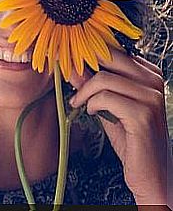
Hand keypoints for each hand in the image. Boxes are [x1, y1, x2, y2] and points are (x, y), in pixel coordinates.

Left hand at [68, 48, 172, 205]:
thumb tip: (72, 66)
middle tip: (68, 81)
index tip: (69, 65)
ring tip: (79, 104)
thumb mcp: (108, 105)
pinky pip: (105, 98)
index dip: (87, 56)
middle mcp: (154, 80)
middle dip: (82, 68)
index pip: (113, 51)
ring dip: (84, 92)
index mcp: (149, 73)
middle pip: (108, 58)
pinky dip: (92, 105)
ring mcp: (152, 97)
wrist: (151, 172)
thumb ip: (93, 86)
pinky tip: (92, 113)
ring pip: (103, 79)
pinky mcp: (143, 115)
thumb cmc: (131, 138)